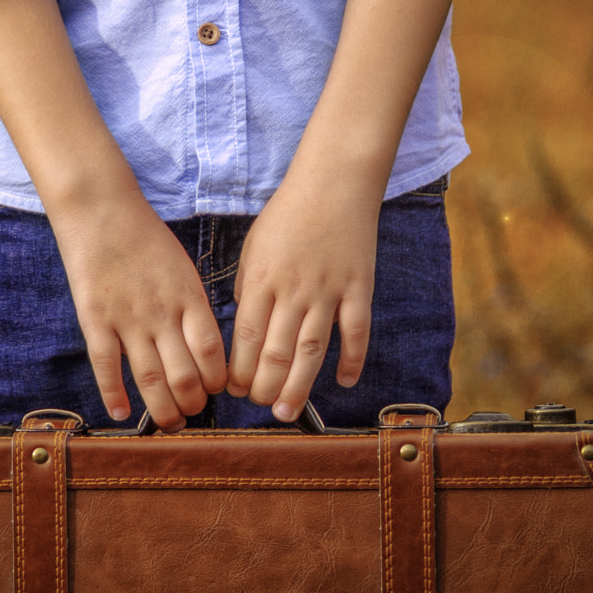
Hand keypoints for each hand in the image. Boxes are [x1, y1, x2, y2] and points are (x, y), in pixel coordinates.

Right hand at [50, 190, 226, 427]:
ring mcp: (126, 318)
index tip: (215, 390)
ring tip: (170, 422)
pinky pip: (106, 366)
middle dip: (193, 403)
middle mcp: (161, 312)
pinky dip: (114, 395)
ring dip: (163, 409)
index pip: (210, 352)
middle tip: (193, 411)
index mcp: (188, 296)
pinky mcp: (94, 319)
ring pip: (149, 380)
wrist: (102, 210)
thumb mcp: (183, 268)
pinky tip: (122, 414)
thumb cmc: (146, 238)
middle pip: (184, 374)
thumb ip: (192, 307)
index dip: (216, 380)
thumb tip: (204, 349)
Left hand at [225, 171, 379, 419]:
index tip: (234, 389)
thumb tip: (243, 329)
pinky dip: (352, 360)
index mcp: (262, 278)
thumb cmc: (288, 213)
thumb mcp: (255, 245)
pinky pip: (356, 332)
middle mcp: (293, 289)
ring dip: (299, 386)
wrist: (334, 182)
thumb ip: (248, 287)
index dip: (238, 369)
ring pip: (312, 351)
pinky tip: (345, 382)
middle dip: (264, 386)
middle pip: (276, 351)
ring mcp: (328, 290)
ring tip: (288, 411)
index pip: (245, 336)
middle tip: (261, 405)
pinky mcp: (358, 288)